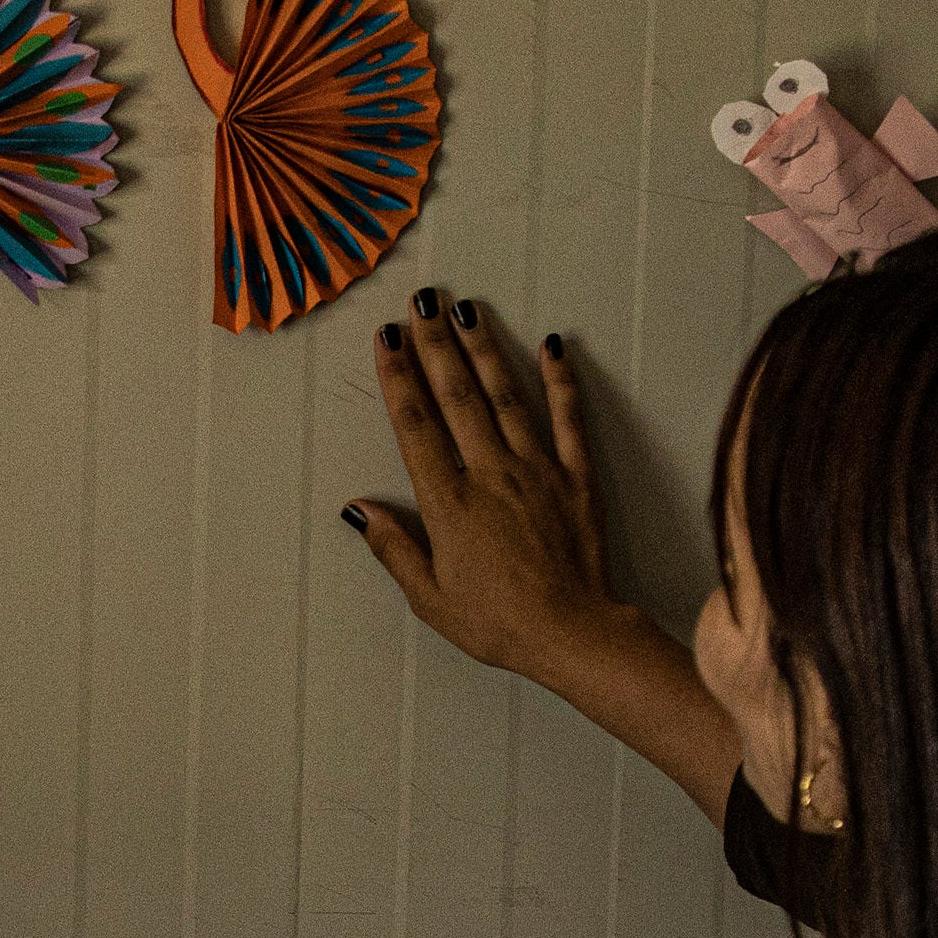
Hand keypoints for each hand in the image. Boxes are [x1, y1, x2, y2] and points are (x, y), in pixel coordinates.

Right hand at [347, 296, 642, 693]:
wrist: (573, 633)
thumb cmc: (498, 624)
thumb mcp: (430, 598)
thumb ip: (395, 547)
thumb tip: (360, 509)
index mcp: (450, 504)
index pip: (416, 428)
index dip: (398, 379)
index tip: (386, 340)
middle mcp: (490, 475)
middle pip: (457, 398)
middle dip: (436, 346)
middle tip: (422, 305)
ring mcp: (537, 471)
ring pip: (506, 397)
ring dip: (484, 350)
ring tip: (467, 311)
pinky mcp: (577, 478)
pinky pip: (568, 419)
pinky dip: (561, 380)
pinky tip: (552, 346)